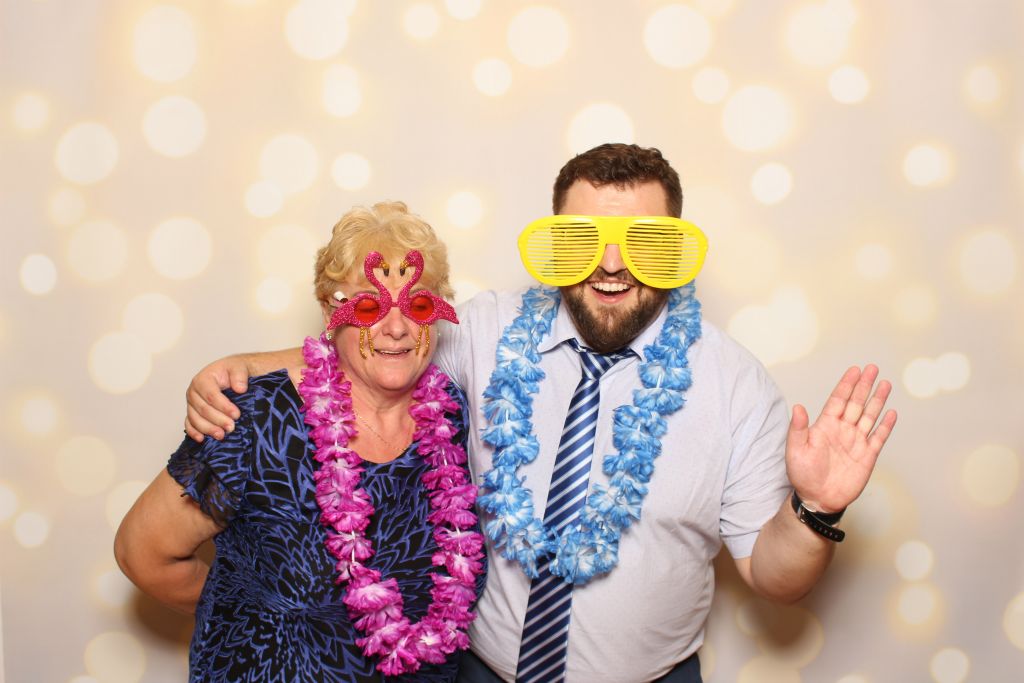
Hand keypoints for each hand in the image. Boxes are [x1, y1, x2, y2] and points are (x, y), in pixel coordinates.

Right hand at [184, 356, 249, 441]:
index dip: (223, 406)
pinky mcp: (192, 412)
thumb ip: (239, 375)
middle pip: (203, 409)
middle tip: (231, 427)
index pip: (211, 395)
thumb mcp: (239, 367)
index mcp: (203, 379)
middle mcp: (193, 391)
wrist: (230, 374)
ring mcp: (191, 403)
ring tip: (221, 435)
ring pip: (195, 418)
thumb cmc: (232, 371)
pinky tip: (202, 439)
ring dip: (208, 429)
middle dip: (218, 420)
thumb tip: (240, 388)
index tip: (236, 414)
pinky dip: (194, 432)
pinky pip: (189, 423)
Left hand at [786, 365, 897, 512]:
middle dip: (864, 386)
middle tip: (873, 368)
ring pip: (869, 416)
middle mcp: (842, 430)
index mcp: (825, 426)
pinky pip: (878, 437)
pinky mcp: (867, 456)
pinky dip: (885, 426)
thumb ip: (798, 428)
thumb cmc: (802, 474)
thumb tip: (798, 407)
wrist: (817, 499)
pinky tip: (891, 413)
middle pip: (856, 403)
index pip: (838, 400)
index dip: (846, 385)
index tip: (855, 370)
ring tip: (885, 384)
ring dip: (877, 400)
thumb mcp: (796, 450)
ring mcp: (856, 442)